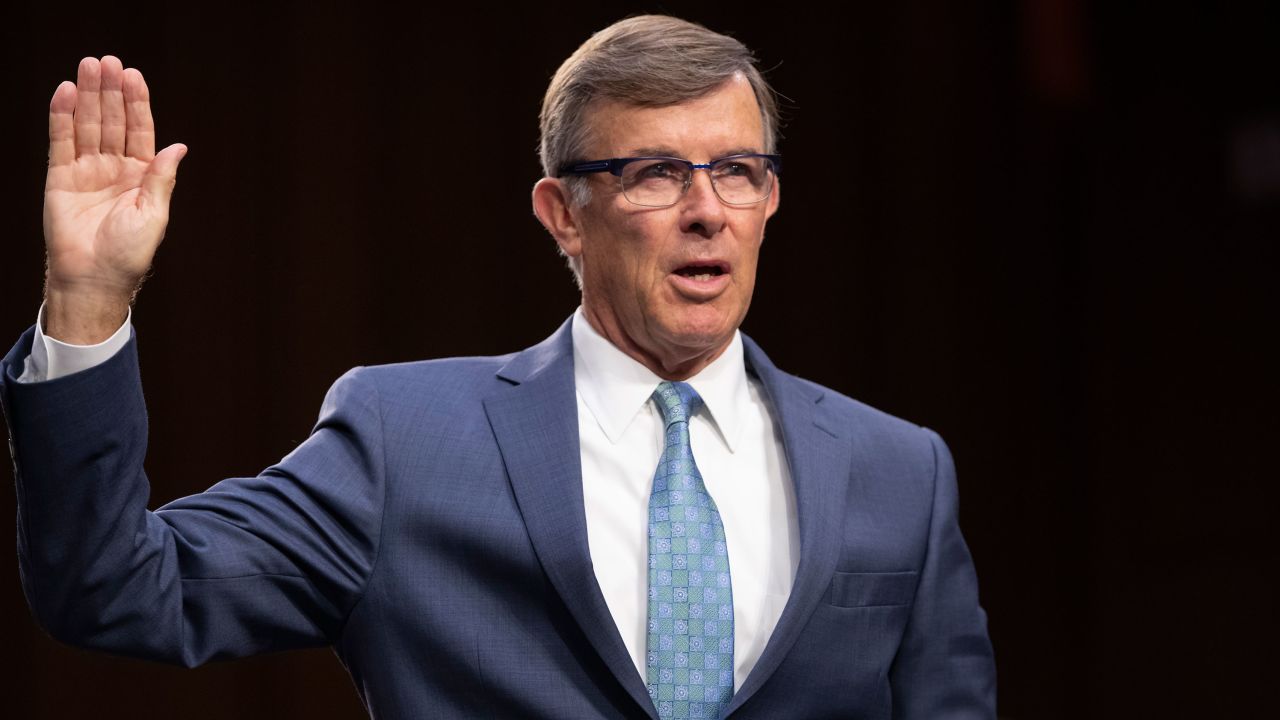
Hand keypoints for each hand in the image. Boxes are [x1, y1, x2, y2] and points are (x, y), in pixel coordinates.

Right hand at [42, 56, 186, 342]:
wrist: (94, 278)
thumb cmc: (128, 253)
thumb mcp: (153, 214)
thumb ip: (161, 178)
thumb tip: (179, 146)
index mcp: (141, 176)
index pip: (139, 130)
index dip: (136, 103)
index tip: (134, 76)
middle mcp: (114, 169)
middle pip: (111, 121)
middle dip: (110, 91)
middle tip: (108, 62)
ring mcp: (86, 171)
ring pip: (87, 125)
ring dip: (87, 96)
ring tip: (88, 67)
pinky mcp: (60, 178)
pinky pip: (61, 141)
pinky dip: (62, 116)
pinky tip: (65, 92)